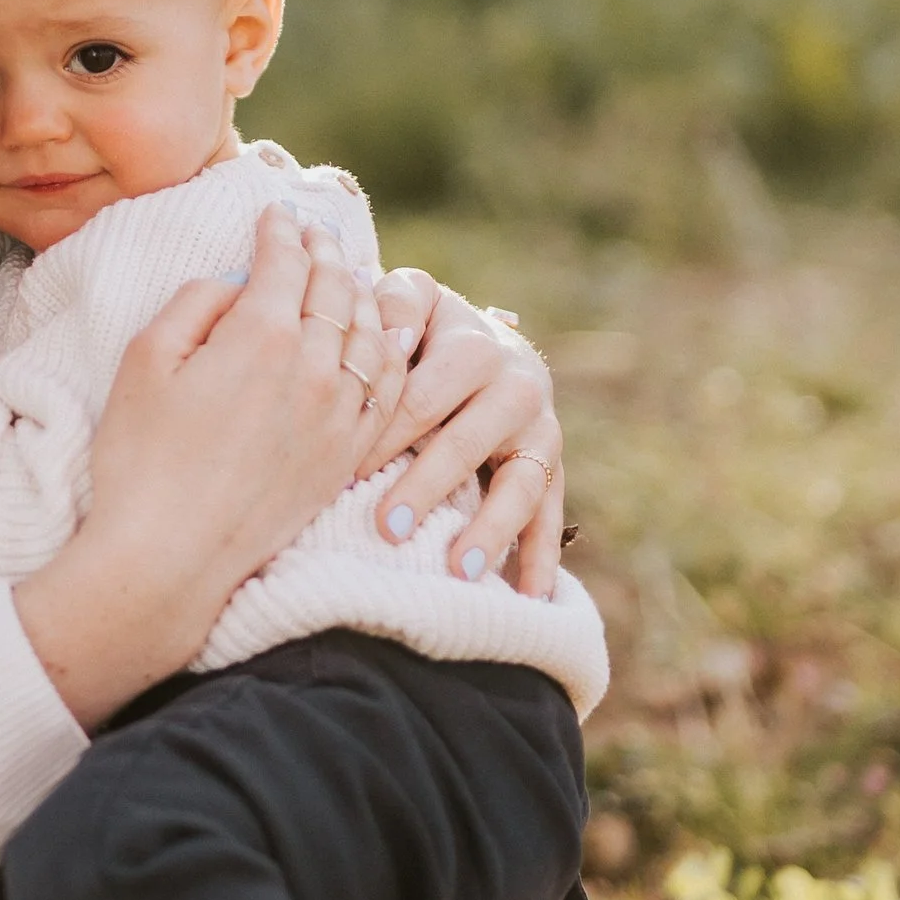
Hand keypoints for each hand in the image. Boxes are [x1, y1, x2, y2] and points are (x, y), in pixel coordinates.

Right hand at [13, 207, 387, 726]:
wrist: (168, 558)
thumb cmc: (140, 459)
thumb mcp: (144, 361)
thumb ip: (193, 304)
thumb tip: (235, 287)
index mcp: (262, 335)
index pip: (286, 262)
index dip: (280, 231)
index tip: (274, 214)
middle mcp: (315, 369)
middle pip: (335, 290)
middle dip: (323, 252)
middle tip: (313, 233)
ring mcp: (339, 416)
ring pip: (371, 335)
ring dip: (362, 295)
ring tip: (349, 277)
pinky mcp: (347, 457)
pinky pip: (386, 390)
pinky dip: (387, 353)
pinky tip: (381, 342)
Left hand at [359, 274, 564, 594]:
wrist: (486, 341)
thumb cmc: (426, 328)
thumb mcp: (413, 299)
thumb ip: (394, 305)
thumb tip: (391, 338)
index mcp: (476, 343)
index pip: (424, 395)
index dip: (385, 434)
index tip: (346, 474)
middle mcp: (519, 386)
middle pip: (469, 441)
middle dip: (427, 486)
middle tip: (389, 528)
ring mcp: (542, 431)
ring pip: (521, 485)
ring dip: (491, 530)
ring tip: (458, 570)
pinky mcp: (553, 467)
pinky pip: (551, 516)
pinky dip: (542, 559)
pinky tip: (529, 600)